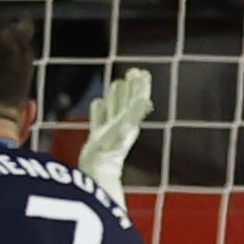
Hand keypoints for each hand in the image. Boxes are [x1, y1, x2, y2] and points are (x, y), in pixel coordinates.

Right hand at [76, 66, 151, 197]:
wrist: (98, 172)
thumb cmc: (111, 152)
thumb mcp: (123, 130)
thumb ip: (134, 114)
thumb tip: (146, 99)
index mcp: (131, 119)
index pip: (139, 98)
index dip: (141, 84)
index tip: (142, 71)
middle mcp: (122, 123)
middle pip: (128, 100)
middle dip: (130, 86)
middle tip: (133, 72)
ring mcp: (109, 129)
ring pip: (114, 107)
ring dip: (116, 95)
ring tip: (118, 84)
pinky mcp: (97, 135)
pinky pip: (98, 117)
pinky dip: (99, 109)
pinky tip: (99, 104)